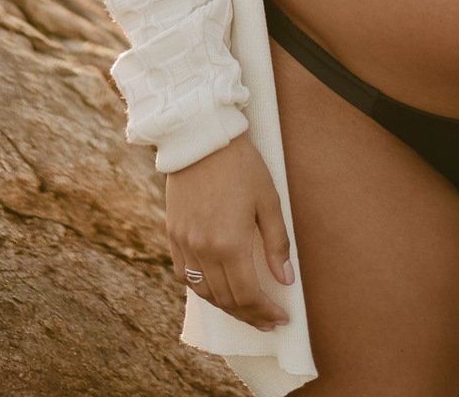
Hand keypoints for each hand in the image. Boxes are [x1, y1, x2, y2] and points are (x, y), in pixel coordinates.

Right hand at [165, 130, 293, 330]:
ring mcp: (185, 244)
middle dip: (249, 314)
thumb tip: (285, 280)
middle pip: (227, 299)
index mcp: (230, 244)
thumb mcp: (269, 200)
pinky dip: (201, 289)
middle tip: (267, 320)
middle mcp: (204, 250)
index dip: (265, 311)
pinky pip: (184, 275)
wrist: (201, 138)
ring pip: (204, 292)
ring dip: (226, 306)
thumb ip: (276, 244)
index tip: (281, 318)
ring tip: (245, 310)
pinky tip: (215, 290)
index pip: (248, 295)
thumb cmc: (241, 165)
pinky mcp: (173, 234)